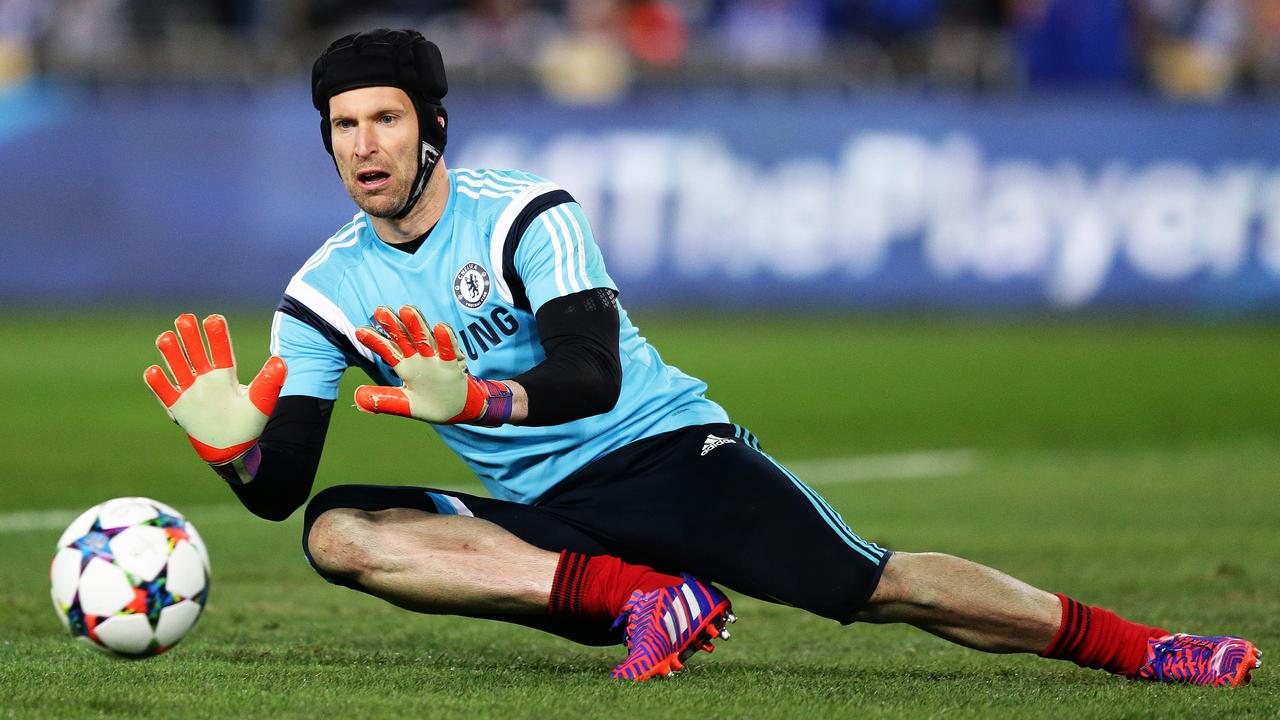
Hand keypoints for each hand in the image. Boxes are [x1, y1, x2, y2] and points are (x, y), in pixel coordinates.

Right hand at [144, 313, 285, 482]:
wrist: (231, 448)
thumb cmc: (247, 424)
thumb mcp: (260, 402)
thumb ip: (268, 381)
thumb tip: (281, 361)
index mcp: (226, 375)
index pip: (221, 350)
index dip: (216, 335)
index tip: (214, 319)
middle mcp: (206, 379)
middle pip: (196, 353)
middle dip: (189, 336)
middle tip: (184, 318)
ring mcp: (190, 391)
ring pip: (178, 367)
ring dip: (171, 353)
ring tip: (165, 337)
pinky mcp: (178, 407)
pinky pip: (165, 393)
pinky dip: (159, 383)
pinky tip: (154, 371)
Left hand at [354, 305, 511, 425]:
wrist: (457, 410)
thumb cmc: (429, 403)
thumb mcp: (405, 404)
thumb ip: (384, 400)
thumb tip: (357, 397)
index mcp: (405, 366)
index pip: (388, 350)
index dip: (375, 340)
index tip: (359, 331)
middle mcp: (418, 357)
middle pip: (404, 338)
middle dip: (393, 325)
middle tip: (380, 310)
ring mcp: (436, 358)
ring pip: (425, 338)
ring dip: (417, 325)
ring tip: (407, 310)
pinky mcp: (452, 363)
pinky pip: (449, 350)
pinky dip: (446, 340)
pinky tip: (441, 328)